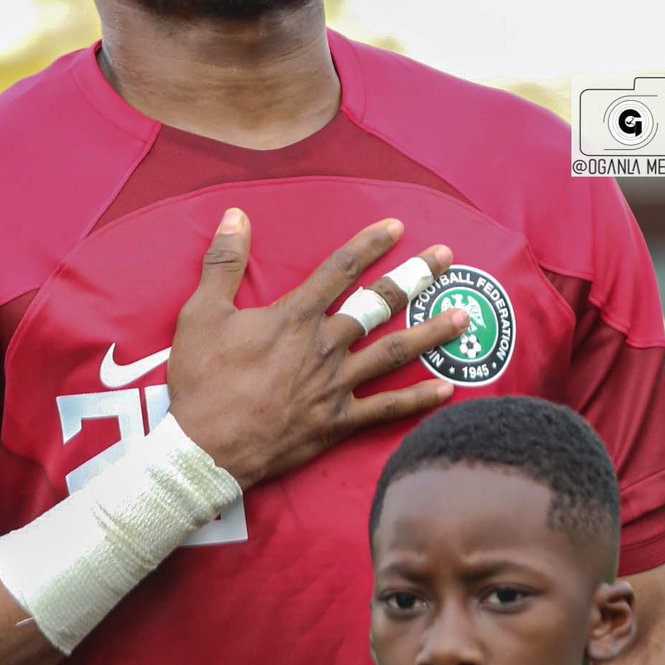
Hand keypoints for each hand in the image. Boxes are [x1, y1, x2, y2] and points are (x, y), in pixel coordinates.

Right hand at [167, 209, 465, 488]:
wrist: (204, 449)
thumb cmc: (201, 380)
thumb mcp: (202, 312)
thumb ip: (224, 261)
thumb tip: (235, 214)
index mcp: (294, 316)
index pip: (340, 269)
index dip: (369, 244)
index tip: (397, 226)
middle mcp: (324, 345)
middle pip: (379, 304)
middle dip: (415, 277)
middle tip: (446, 257)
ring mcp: (335, 385)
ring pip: (393, 353)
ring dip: (431, 332)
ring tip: (464, 316)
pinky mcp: (338, 421)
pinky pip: (386, 408)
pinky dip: (418, 398)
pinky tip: (448, 388)